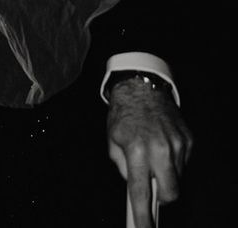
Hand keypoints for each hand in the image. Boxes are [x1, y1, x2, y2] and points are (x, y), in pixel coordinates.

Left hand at [107, 78, 192, 227]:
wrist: (141, 86)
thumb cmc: (123, 113)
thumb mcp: (112, 140)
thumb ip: (122, 166)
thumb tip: (134, 184)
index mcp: (137, 150)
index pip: (141, 192)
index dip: (142, 215)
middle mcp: (160, 149)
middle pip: (170, 193)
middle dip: (162, 197)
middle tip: (151, 187)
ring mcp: (177, 145)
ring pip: (178, 178)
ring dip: (166, 175)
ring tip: (152, 154)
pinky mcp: (188, 140)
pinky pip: (184, 162)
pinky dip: (173, 160)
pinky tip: (161, 144)